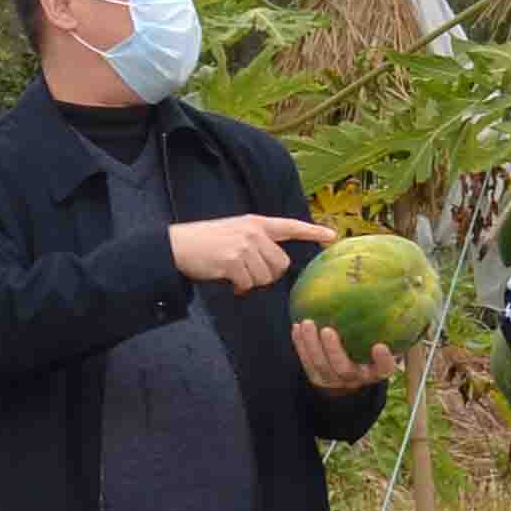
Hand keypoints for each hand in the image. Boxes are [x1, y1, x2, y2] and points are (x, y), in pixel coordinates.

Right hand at [170, 214, 331, 291]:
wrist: (177, 245)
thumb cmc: (206, 243)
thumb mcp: (235, 233)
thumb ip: (257, 243)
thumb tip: (273, 268)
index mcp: (256, 223)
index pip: (289, 226)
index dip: (312, 232)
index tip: (332, 236)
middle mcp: (253, 232)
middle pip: (281, 264)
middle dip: (267, 275)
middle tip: (247, 273)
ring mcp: (244, 245)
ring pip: (265, 277)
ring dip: (251, 282)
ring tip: (233, 273)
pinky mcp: (233, 261)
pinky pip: (248, 284)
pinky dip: (239, 287)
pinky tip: (226, 279)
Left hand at [289, 319, 401, 396]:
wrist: (348, 376)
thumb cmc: (369, 350)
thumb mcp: (382, 341)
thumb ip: (388, 325)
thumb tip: (403, 289)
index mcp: (375, 371)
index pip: (384, 370)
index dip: (383, 361)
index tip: (380, 346)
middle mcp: (356, 378)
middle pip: (344, 369)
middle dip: (334, 350)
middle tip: (327, 330)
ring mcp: (334, 380)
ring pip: (321, 366)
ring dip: (311, 345)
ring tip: (306, 323)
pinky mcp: (317, 378)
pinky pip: (306, 362)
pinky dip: (300, 345)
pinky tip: (296, 327)